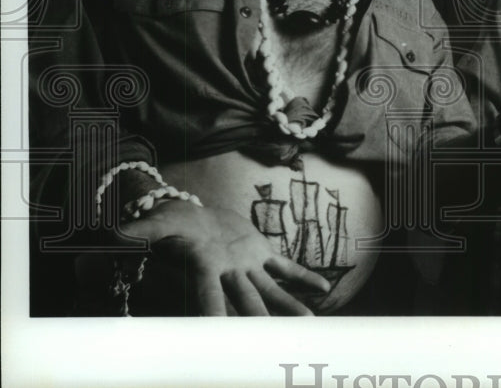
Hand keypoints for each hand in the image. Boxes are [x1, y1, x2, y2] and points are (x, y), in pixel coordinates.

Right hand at [120, 199, 330, 315]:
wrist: (192, 215)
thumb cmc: (170, 222)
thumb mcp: (156, 224)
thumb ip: (140, 231)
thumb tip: (115, 235)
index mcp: (203, 268)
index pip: (207, 296)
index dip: (212, 314)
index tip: (218, 335)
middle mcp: (228, 274)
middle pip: (246, 303)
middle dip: (261, 323)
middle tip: (274, 346)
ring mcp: (247, 266)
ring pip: (272, 291)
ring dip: (290, 306)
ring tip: (309, 323)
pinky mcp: (261, 253)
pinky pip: (286, 268)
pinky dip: (304, 276)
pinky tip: (325, 288)